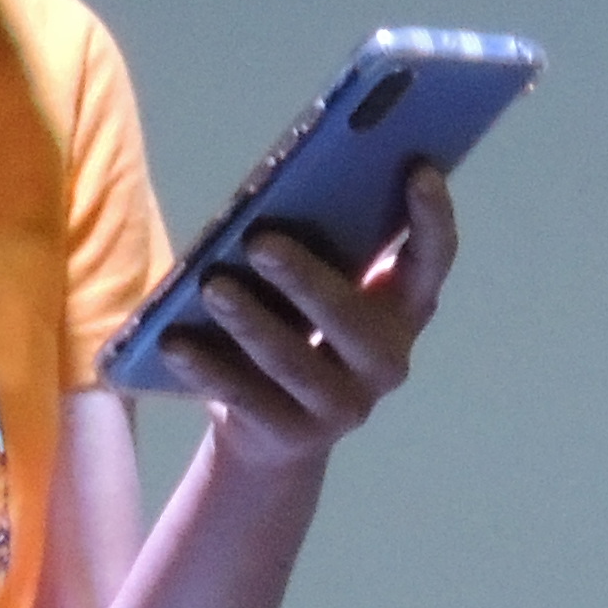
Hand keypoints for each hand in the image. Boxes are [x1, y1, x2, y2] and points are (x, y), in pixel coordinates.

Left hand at [155, 162, 456, 473]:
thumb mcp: (317, 291)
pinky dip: (208, 367)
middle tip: (259, 241)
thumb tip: (270, 202)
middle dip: (306, 279)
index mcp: (403, 310)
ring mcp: (345, 406)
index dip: (432, 219)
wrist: (275, 433)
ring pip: (294, 361)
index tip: (417, 170)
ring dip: (251, 321)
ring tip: (211, 286)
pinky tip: (174, 343)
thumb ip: (318, 250)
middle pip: (352, 319)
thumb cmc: (298, 329)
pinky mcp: (295, 436)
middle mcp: (386, 361)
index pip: (431, 261)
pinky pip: (247, 397)